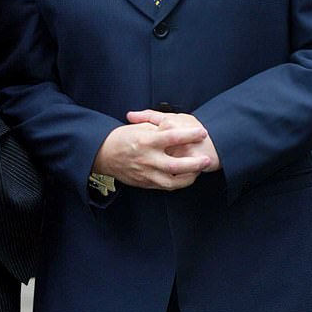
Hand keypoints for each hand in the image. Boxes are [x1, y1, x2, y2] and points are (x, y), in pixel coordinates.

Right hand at [92, 118, 211, 190]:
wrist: (104, 155)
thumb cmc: (123, 138)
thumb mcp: (139, 126)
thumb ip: (158, 126)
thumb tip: (175, 125)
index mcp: (146, 141)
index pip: (171, 137)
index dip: (189, 135)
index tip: (202, 132)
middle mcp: (147, 159)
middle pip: (175, 165)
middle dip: (194, 163)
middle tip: (207, 159)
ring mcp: (146, 173)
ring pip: (172, 181)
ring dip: (189, 177)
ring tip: (199, 170)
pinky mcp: (146, 183)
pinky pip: (166, 187)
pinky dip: (178, 183)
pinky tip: (187, 177)